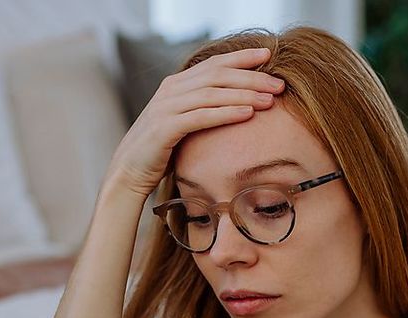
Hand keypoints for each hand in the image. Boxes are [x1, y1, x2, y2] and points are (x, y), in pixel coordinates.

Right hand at [104, 47, 285, 197]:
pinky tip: (247, 113)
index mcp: (177, 84)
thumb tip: (236, 104)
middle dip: (251, 76)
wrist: (129, 171)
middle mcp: (171, 90)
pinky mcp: (164, 128)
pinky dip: (226, 113)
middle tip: (279, 84)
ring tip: (270, 100)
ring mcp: (166, 107)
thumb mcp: (183, 122)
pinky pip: (201, 116)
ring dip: (244, 94)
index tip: (269, 56)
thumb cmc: (162, 150)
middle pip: (217, 74)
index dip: (242, 57)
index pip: (214, 63)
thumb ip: (202, 108)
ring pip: (212, 93)